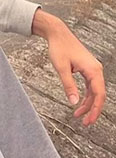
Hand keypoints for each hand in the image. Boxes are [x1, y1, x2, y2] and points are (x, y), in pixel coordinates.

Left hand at [32, 11, 104, 125]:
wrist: (58, 34)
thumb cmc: (60, 48)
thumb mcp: (62, 69)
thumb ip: (69, 86)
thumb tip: (74, 102)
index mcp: (93, 69)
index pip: (99, 94)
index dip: (95, 110)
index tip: (89, 121)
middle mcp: (96, 69)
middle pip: (99, 95)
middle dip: (92, 110)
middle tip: (85, 123)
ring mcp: (93, 69)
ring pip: (94, 92)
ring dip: (88, 104)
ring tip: (77, 116)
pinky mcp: (87, 69)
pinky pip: (90, 87)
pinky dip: (85, 97)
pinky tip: (78, 104)